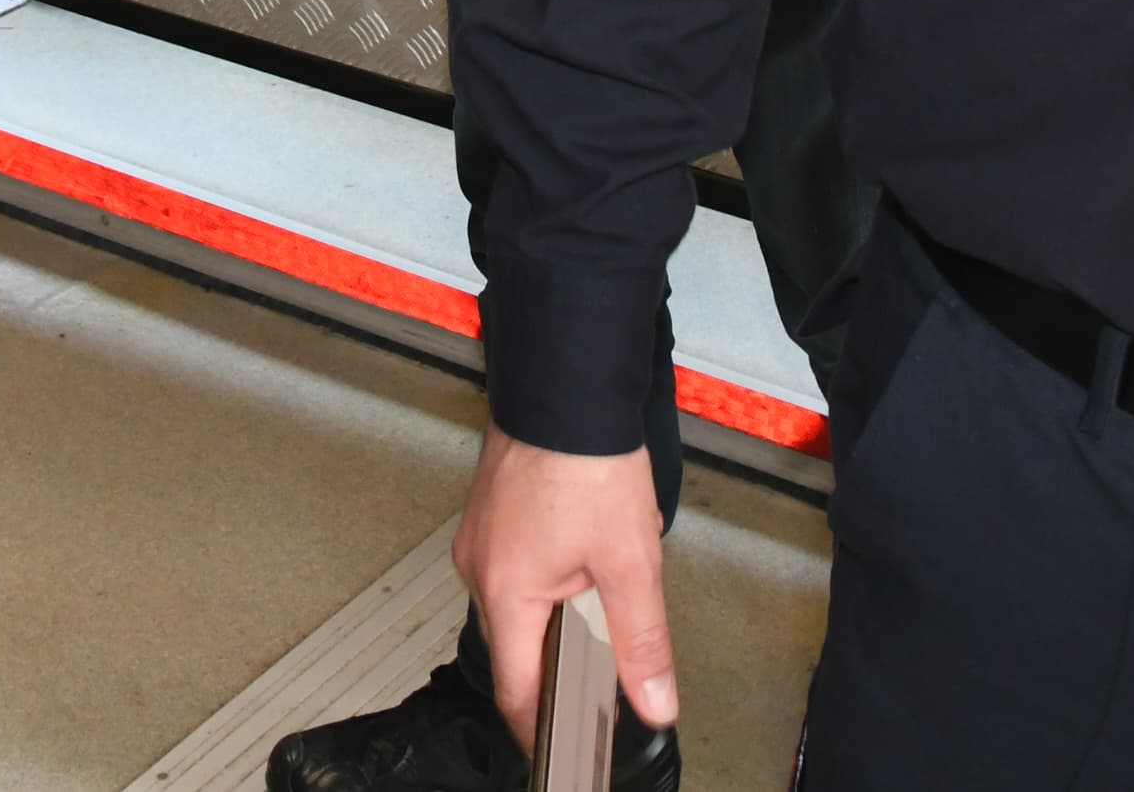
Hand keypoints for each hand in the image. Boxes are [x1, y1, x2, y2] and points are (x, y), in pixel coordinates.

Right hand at [457, 426, 678, 746]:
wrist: (564, 381)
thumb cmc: (586, 457)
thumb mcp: (630, 562)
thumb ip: (641, 642)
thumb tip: (653, 702)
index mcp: (506, 593)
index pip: (517, 692)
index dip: (543, 730)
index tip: (564, 751)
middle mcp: (480, 569)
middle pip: (517, 650)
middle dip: (561, 664)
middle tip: (605, 668)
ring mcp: (480, 539)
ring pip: (518, 606)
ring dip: (558, 614)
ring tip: (604, 587)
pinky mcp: (490, 514)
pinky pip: (515, 568)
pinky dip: (549, 579)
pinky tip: (585, 553)